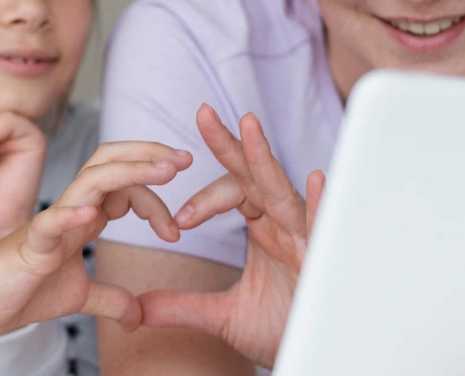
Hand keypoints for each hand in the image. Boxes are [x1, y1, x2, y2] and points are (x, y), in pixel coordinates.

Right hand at [0, 142, 191, 335]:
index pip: (124, 187)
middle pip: (109, 162)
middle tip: (186, 160)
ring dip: (131, 171)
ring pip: (91, 180)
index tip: (178, 226)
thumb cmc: (20, 290)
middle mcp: (70, 210)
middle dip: (150, 156)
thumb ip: (110, 299)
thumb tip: (138, 316)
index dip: (154, 197)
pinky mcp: (31, 244)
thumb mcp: (78, 296)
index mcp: (82, 216)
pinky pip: (51, 222)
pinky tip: (94, 215)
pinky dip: (72, 215)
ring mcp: (51, 222)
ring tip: (165, 172)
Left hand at [136, 104, 324, 368]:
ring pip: (282, 190)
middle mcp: (284, 223)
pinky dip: (320, 203)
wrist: (313, 352)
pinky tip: (315, 180)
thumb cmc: (282, 328)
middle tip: (202, 113)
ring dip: (264, 158)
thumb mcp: (222, 317)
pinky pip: (324, 225)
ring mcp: (306, 237)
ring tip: (248, 126)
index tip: (179, 220)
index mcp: (264, 227)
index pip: (233, 189)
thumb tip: (139, 306)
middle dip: (230, 143)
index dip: (204, 197)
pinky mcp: (325, 258)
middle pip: (254, 174)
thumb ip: (181, 305)